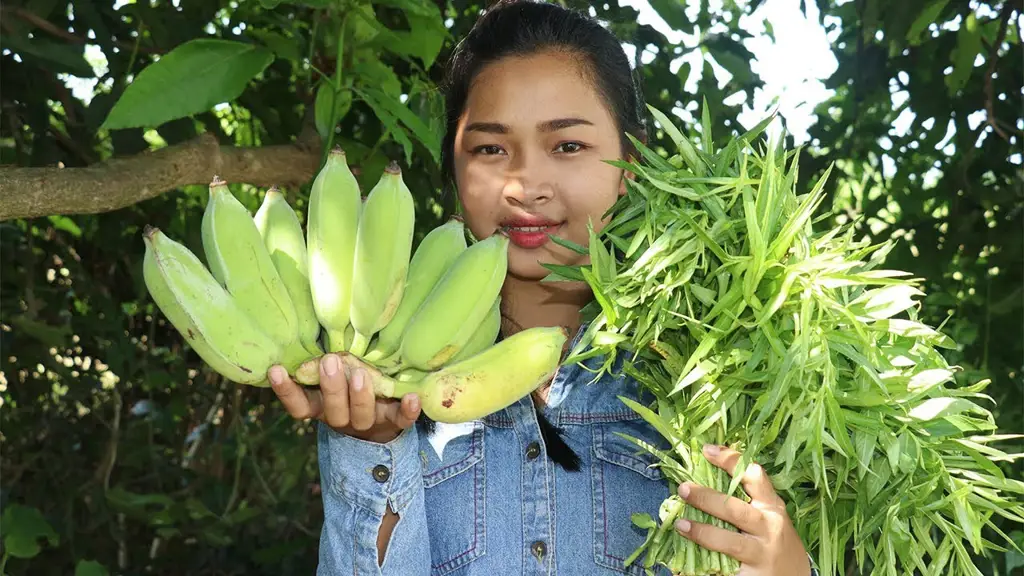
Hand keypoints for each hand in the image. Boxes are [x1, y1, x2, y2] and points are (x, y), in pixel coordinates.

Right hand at [268, 353, 420, 443]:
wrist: (381, 421)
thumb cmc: (348, 387)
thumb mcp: (331, 377)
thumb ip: (321, 362)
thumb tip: (313, 322)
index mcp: (322, 407)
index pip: (299, 406)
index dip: (286, 391)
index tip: (275, 368)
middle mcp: (342, 418)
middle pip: (333, 411)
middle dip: (331, 388)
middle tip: (330, 361)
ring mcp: (369, 421)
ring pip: (362, 416)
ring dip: (360, 397)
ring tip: (360, 374)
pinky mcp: (394, 422)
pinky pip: (402, 421)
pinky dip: (408, 411)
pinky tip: (413, 397)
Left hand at [674, 444, 811, 575]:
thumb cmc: (773, 539)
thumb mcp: (767, 515)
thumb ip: (745, 499)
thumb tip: (703, 478)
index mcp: (771, 506)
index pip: (753, 476)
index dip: (730, 460)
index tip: (707, 450)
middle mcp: (769, 527)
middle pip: (735, 509)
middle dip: (706, 498)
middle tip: (683, 489)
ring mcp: (761, 553)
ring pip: (729, 541)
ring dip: (702, 532)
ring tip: (681, 525)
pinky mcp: (752, 575)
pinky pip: (727, 569)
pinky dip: (704, 565)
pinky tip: (687, 561)